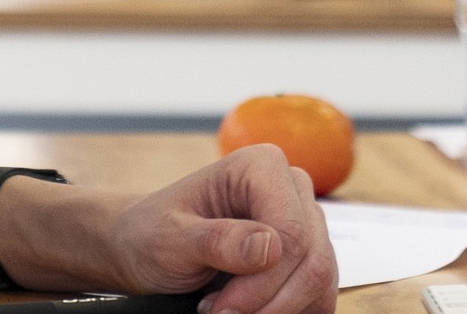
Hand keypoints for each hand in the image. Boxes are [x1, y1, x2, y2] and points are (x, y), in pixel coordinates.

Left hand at [81, 148, 336, 313]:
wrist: (146, 248)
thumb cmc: (153, 234)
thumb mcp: (170, 238)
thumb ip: (216, 240)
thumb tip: (269, 246)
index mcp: (261, 166)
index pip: (291, 234)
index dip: (262, 283)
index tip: (222, 309)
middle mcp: (291, 188)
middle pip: (313, 261)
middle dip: (268, 302)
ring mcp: (305, 221)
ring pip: (320, 282)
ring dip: (277, 310)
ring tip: (227, 310)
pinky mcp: (307, 255)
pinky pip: (320, 294)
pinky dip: (289, 311)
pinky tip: (251, 310)